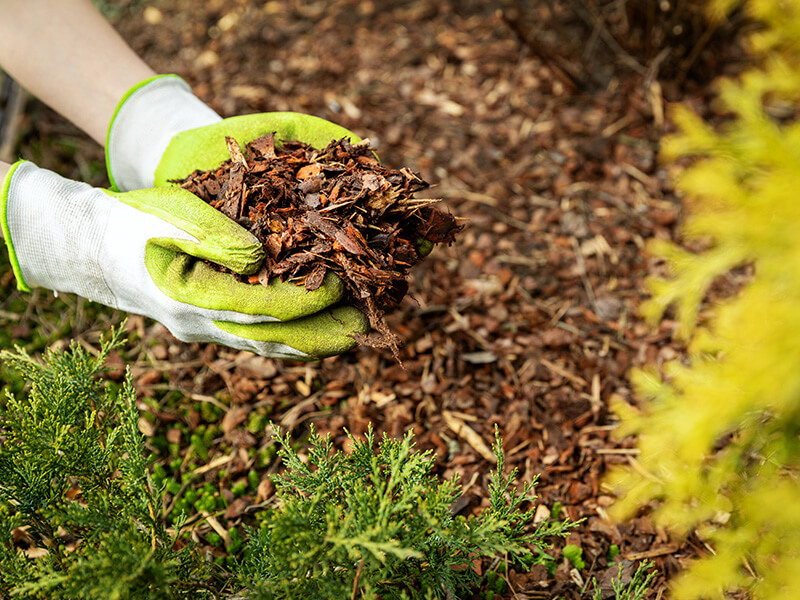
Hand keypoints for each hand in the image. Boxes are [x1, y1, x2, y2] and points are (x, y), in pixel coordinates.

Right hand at [0, 161, 366, 358]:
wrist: (94, 247)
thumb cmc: (134, 222)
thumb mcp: (171, 216)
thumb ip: (214, 237)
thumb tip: (261, 258)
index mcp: (190, 298)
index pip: (262, 307)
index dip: (306, 300)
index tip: (341, 286)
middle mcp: (200, 324)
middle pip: (271, 339)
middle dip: (320, 335)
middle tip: (364, 331)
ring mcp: (203, 330)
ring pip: (265, 344)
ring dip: (309, 342)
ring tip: (351, 335)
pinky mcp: (208, 325)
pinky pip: (255, 337)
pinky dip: (288, 336)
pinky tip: (315, 330)